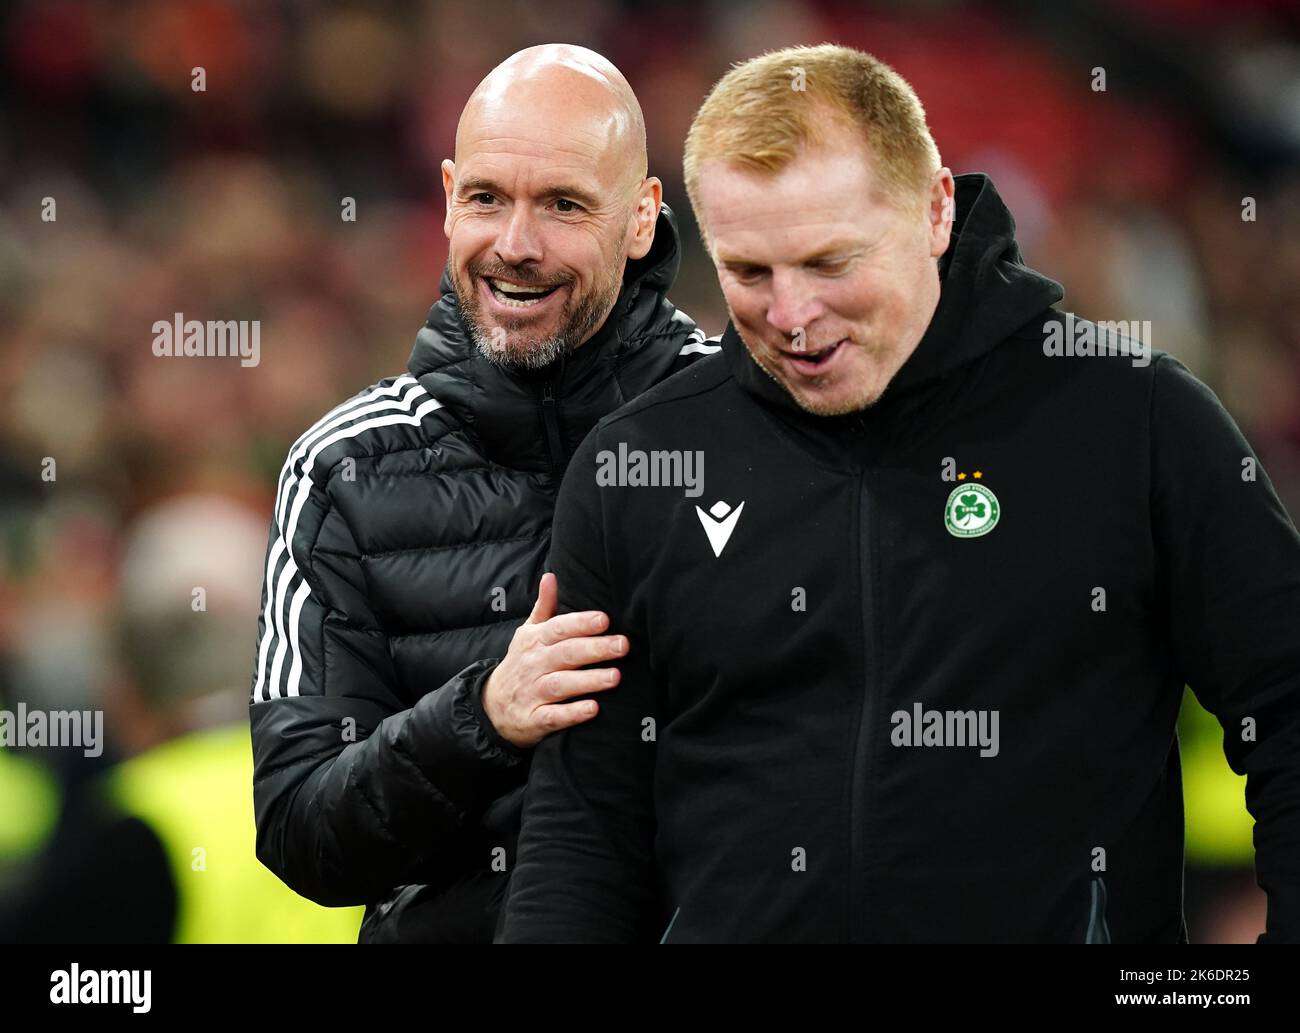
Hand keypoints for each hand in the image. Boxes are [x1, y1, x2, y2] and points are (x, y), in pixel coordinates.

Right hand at [481, 572, 627, 747]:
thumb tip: (551, 576)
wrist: (492, 706)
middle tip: (623, 645)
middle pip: (566, 654)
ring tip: (615, 677)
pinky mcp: (534, 719)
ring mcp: (533, 692)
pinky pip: (554, 716)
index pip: (559, 628)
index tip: (605, 619)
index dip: (581, 623)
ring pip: (562, 684)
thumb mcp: (528, 633)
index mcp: (536, 640)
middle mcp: (534, 664)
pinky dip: (572, 713)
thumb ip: (544, 607)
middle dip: (595, 649)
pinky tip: (594, 709)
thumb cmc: (522, 663)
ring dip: (589, 681)